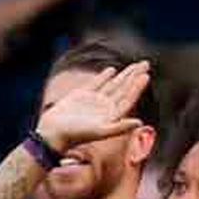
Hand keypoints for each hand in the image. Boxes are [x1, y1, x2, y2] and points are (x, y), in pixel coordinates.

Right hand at [35, 62, 149, 152]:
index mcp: (111, 116)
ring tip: (135, 65)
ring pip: (113, 85)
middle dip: (134, 76)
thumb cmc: (76, 135)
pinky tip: (111, 70)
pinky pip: (96, 84)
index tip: (146, 75)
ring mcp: (93, 102)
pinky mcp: (81, 96)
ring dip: (124, 75)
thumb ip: (119, 127)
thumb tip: (140, 123)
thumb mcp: (99, 131)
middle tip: (146, 64)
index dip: (137, 87)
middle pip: (123, 89)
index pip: (128, 98)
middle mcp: (104, 108)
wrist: (53, 133)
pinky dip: (104, 76)